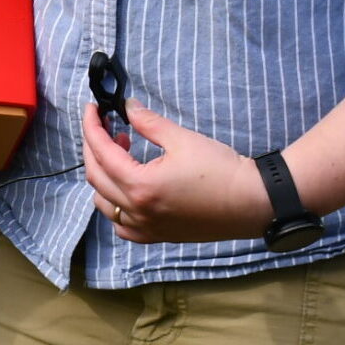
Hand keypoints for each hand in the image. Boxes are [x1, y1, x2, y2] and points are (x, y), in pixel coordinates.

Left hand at [81, 101, 271, 244]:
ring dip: (103, 176)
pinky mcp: (159, 236)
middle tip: (105, 125)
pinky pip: (123, 226)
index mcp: (140, 186)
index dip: (92, 127)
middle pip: (96, 176)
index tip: (92, 109)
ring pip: (104, 204)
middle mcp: (137, 212)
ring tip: (123, 152)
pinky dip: (115, 207)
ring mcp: (147, 228)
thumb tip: (128, 108)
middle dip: (94, 146)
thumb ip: (149, 122)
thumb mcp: (182, 139)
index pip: (102, 153)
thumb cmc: (220, 170)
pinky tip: (128, 189)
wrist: (251, 202)